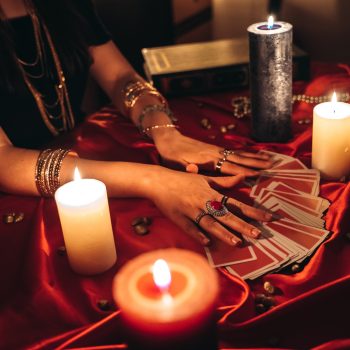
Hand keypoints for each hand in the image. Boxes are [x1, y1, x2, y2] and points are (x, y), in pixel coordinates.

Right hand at [146, 168, 272, 245]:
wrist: (159, 181)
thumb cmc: (183, 180)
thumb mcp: (205, 179)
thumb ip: (224, 181)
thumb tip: (243, 178)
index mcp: (212, 193)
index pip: (236, 204)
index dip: (253, 211)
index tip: (268, 218)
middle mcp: (204, 202)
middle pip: (226, 215)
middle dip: (243, 225)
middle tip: (258, 234)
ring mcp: (191, 211)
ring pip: (210, 223)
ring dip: (223, 233)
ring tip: (237, 242)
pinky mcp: (179, 218)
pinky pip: (190, 228)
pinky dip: (198, 234)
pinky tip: (207, 243)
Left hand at [153, 129, 272, 175]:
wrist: (169, 140)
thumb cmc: (171, 157)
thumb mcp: (175, 165)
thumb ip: (185, 169)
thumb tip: (194, 170)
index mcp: (207, 160)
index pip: (228, 167)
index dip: (242, 172)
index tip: (257, 175)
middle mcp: (215, 153)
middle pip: (239, 159)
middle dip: (256, 163)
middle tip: (273, 166)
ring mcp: (217, 150)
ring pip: (240, 154)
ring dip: (256, 157)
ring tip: (271, 159)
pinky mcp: (216, 148)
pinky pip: (235, 150)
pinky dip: (247, 152)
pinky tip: (255, 153)